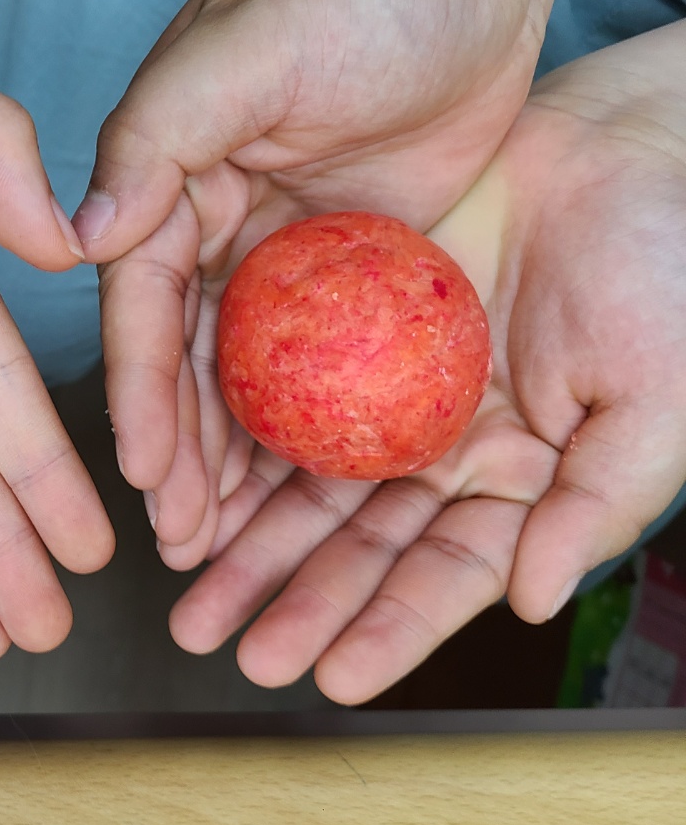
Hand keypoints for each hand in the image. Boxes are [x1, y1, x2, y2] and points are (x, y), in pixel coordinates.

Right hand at [80, 0, 575, 558]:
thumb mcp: (249, 47)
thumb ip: (160, 130)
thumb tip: (83, 230)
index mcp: (169, 176)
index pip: (141, 303)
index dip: (140, 393)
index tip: (145, 475)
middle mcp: (210, 224)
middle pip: (182, 360)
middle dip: (178, 456)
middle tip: (183, 546)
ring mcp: (279, 255)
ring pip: (243, 380)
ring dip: (230, 465)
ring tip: (226, 550)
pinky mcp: (345, 274)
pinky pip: (318, 367)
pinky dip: (301, 430)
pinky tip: (293, 495)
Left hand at [168, 20, 685, 702]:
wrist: (631, 145)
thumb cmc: (672, 270)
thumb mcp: (656, 398)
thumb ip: (592, 504)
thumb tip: (527, 601)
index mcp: (520, 485)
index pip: (442, 576)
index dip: (387, 630)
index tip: (328, 679)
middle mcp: (447, 451)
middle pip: (354, 544)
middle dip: (288, 598)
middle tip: (218, 642)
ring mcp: (396, 394)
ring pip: (307, 481)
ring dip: (246, 540)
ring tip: (187, 592)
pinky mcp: (354, 327)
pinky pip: (285, 391)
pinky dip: (240, 440)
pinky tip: (193, 482)